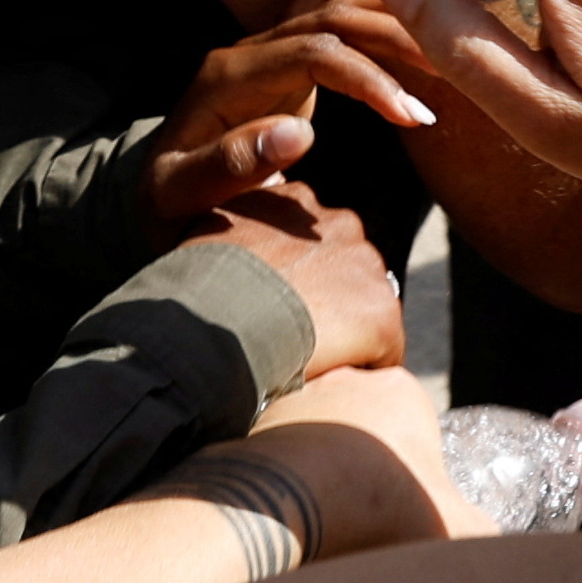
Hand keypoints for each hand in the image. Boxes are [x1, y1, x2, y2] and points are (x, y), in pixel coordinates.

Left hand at [146, 12, 438, 228]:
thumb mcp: (179, 194)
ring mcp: (263, 51)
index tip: (410, 114)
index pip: (314, 53)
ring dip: (393, 13)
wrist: (145, 192)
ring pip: (334, 9)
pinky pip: (314, 8)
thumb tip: (301, 135)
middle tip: (454, 67)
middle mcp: (248, 51)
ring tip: (454, 8)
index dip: (367, 77)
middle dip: (396, 38)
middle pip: (332, 19)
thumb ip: (231, 165)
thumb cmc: (162, 201)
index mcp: (229, 77)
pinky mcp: (276, 61)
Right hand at [168, 182, 409, 376]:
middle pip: (347, 270)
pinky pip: (385, 349)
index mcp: (293, 201)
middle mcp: (337, 222)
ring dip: (348, 332)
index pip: (312, 239)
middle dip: (330, 300)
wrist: (216, 323)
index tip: (277, 305)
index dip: (298, 278)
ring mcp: (365, 265)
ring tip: (313, 361)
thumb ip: (238, 242)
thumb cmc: (197, 292)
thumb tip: (236, 265)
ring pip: (367, 308)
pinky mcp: (381, 310)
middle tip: (295, 335)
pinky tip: (332, 381)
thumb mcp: (209, 243)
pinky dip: (364, 366)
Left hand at [247, 361, 475, 549]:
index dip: (413, 456)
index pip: (412, 414)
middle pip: (363, 419)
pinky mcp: (259, 421)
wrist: (297, 503)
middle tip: (365, 502)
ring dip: (324, 461)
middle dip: (366, 455)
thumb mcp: (456, 522)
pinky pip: (282, 448)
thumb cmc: (383, 503)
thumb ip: (479, 525)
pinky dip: (289, 472)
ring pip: (319, 431)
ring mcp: (298, 396)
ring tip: (327, 507)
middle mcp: (347, 380)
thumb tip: (484, 535)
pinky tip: (294, 503)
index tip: (406, 491)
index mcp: (399, 390)